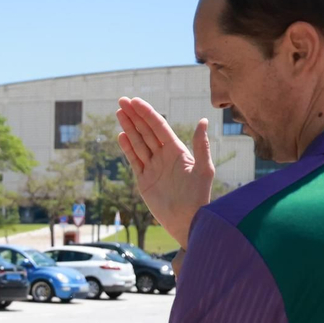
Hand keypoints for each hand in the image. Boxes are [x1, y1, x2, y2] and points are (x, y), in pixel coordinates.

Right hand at [115, 97, 214, 247]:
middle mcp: (164, 156)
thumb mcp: (204, 170)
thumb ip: (201, 145)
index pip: (159, 127)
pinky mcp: (144, 180)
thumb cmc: (199, 196)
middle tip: (122, 101)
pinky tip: (121, 136)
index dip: (147, 113)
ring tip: (119, 113)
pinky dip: (127, 148)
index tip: (135, 101)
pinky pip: (134, 160)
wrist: (187, 221)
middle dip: (135, 116)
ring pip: (138, 143)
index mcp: (177, 150)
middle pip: (146, 131)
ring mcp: (153, 167)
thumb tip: (203, 120)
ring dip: (129, 128)